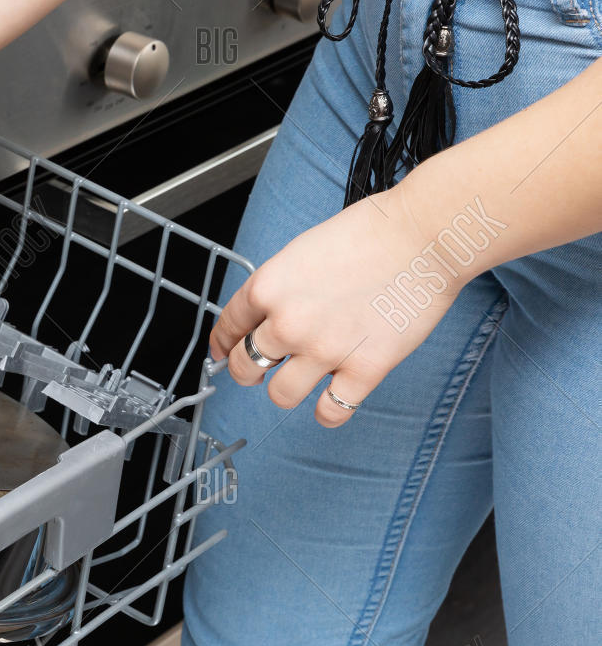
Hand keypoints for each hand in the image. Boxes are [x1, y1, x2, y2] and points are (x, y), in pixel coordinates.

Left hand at [209, 192, 462, 426]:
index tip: (223, 352)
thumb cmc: (371, 233)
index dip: (222, 343)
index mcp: (268, 288)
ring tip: (302, 379)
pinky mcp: (363, 369)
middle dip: (248, 370)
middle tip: (260, 369)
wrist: (423, 236)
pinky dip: (329, 412)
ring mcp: (324, 350)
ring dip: (286, 390)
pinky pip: (331, 411)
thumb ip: (281, 287)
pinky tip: (334, 399)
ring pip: (280, 395)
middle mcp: (288, 323)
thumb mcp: (303, 251)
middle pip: (245, 366)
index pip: (228, 326)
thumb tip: (267, 315)